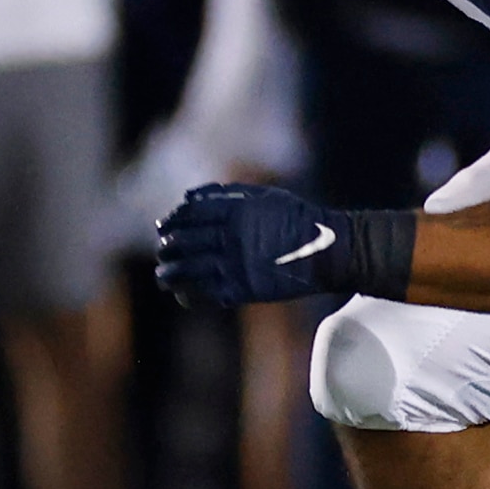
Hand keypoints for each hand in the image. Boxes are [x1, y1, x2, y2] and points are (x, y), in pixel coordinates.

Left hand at [154, 183, 368, 309]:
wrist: (327, 250)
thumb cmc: (296, 219)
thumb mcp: (263, 196)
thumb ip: (224, 194)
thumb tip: (187, 198)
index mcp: (236, 210)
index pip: (191, 215)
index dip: (174, 221)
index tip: (164, 226)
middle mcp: (232, 236)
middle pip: (186, 241)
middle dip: (169, 247)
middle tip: (162, 250)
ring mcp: (237, 263)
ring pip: (191, 269)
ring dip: (171, 273)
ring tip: (162, 275)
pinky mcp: (245, 289)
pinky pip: (208, 292)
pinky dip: (191, 294)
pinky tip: (182, 294)